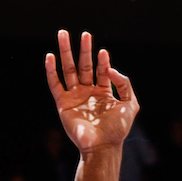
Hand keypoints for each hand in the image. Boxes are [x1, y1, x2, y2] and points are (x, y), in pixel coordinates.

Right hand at [46, 30, 138, 154]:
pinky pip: (55, 84)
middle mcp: (88, 92)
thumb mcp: (130, 105)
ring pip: (68, 69)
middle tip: (84, 34)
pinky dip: (51, 70)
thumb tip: (111, 69)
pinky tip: (50, 57)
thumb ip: (125, 85)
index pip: (101, 70)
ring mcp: (75, 96)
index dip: (102, 60)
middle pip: (83, 65)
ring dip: (65, 52)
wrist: (102, 146)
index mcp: (103, 92)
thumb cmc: (117, 129)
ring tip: (63, 33)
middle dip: (84, 49)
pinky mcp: (63, 103)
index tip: (103, 52)